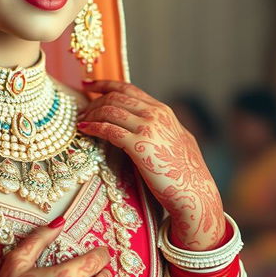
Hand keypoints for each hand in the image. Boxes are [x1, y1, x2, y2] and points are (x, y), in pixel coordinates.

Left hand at [77, 79, 224, 249]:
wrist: (195, 193)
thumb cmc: (184, 172)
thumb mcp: (176, 138)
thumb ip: (160, 126)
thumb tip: (144, 121)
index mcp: (162, 110)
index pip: (128, 88)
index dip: (104, 83)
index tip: (87, 84)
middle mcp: (155, 114)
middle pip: (115, 97)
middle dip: (93, 101)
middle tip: (81, 110)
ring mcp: (147, 128)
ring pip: (109, 111)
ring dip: (91, 114)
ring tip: (80, 121)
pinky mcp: (139, 146)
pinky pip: (109, 130)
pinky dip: (93, 127)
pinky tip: (84, 130)